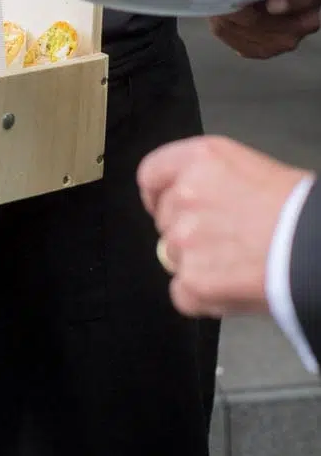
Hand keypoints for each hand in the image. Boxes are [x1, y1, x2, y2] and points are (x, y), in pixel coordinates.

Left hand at [138, 136, 307, 317]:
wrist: (316, 246)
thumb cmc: (298, 208)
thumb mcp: (249, 168)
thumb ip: (210, 180)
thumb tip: (192, 203)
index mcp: (200, 159)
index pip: (152, 173)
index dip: (156, 193)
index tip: (162, 204)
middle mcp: (184, 194)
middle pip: (164, 218)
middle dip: (186, 230)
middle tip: (224, 239)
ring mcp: (184, 238)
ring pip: (173, 256)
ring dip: (196, 263)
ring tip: (236, 262)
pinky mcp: (193, 279)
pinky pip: (182, 293)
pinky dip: (201, 296)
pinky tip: (230, 287)